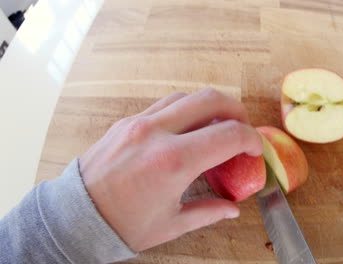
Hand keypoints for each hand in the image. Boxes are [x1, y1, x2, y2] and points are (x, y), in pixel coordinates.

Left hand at [79, 88, 262, 251]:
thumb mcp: (170, 224)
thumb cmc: (121, 224)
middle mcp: (156, 133)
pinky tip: (188, 128)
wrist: (75, 217)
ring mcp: (139, 123)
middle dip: (235, 109)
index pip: (228, 135)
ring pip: (185, 97)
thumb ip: (208, 212)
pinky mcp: (126, 122)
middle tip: (242, 126)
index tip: (255, 148)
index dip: (251, 139)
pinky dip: (184, 110)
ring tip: (216, 125)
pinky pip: (164, 104)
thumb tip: (232, 209)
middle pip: (209, 100)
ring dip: (208, 106)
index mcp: (173, 161)